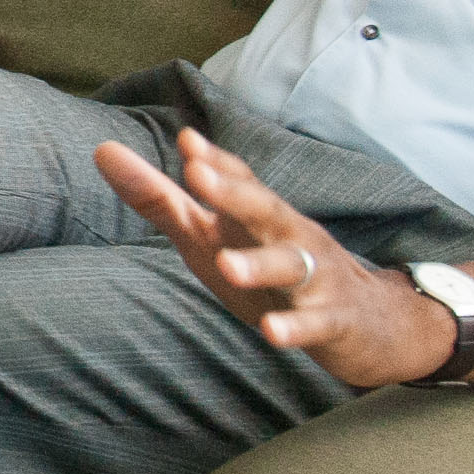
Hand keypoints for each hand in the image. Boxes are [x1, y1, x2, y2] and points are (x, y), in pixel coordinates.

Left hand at [93, 128, 466, 387]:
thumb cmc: (272, 275)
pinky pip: (314, 323)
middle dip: (233, 191)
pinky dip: (295, 327)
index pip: (239, 180)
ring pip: (291, 265)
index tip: (185, 140)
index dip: (215, 162)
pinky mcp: (334, 321)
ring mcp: (316, 278)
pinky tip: (272, 333)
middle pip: (264, 208)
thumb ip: (162, 200)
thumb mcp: (214, 238)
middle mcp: (290, 237)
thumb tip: (102, 150)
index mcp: (259, 217)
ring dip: (259, 264)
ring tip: (226, 264)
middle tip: (197, 173)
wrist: (371, 324)